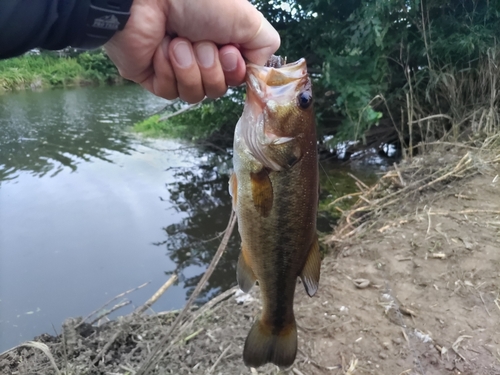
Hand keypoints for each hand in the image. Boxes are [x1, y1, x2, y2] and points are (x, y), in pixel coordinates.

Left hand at [105, 0, 279, 102]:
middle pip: (217, 90)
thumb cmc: (197, 1)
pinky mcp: (154, 77)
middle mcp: (202, 58)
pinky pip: (170, 92)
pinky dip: (168, 69)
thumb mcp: (247, 19)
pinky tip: (161, 48)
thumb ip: (264, 45)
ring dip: (188, 67)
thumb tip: (257, 71)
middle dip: (210, 67)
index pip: (237, 78)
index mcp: (223, 44)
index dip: (234, 71)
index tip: (228, 51)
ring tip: (177, 42)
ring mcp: (177, 69)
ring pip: (195, 95)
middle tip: (199, 41)